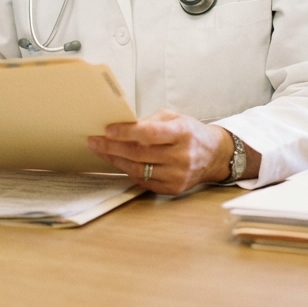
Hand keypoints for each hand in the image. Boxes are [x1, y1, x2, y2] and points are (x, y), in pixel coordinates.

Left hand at [87, 109, 254, 194]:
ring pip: (138, 169)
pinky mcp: (173, 188)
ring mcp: (178, 175)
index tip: (108, 130)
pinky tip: (118, 162)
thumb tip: (122, 126)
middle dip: (112, 147)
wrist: (213, 155)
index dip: (126, 132)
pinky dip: (128, 171)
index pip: (150, 134)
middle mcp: (182, 156)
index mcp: (182, 133)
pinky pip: (144, 181)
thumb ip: (150, 121)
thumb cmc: (189, 132)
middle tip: (94, 141)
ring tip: (101, 151)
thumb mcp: (174, 117)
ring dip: (115, 160)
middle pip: (139, 153)